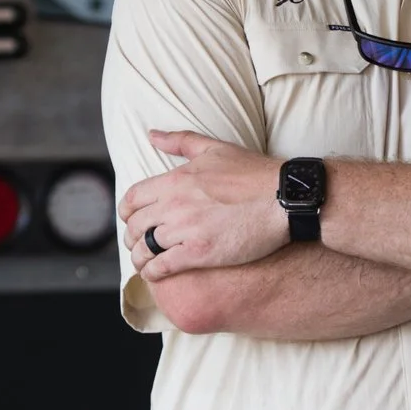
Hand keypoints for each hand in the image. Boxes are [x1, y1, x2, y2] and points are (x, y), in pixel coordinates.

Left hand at [118, 130, 286, 282]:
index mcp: (175, 180)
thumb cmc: (254, 173)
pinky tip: (156, 275)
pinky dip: (154, 273)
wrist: (284, 199)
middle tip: (137, 244)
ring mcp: (186, 230)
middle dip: (132, 237)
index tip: (130, 219)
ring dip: (140, 258)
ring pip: (145, 249)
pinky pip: (163, 267)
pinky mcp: (200, 253)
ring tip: (144, 264)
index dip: (126, 211)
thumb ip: (180, 141)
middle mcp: (175, 204)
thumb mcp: (215, 149)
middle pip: (136, 225)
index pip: (133, 198)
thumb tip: (152, 135)